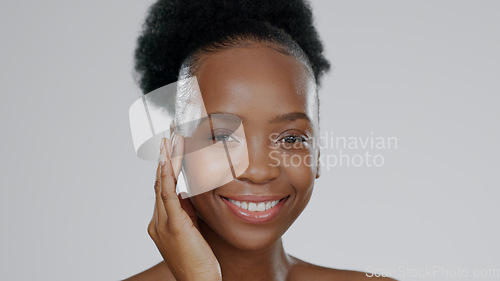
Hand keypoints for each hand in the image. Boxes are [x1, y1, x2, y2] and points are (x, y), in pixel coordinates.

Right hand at [148, 136, 221, 280]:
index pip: (163, 186)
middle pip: (160, 180)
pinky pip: (168, 195)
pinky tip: (167, 159)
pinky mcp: (173, 226)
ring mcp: (162, 223)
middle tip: (169, 130)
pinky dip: (167, 175)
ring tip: (170, 135)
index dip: (166, 164)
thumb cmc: (199, 261)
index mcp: (161, 221)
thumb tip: (190, 192)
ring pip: (163, 183)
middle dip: (165, 155)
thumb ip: (188, 212)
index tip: (170, 144)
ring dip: (167, 158)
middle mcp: (157, 220)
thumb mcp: (192, 230)